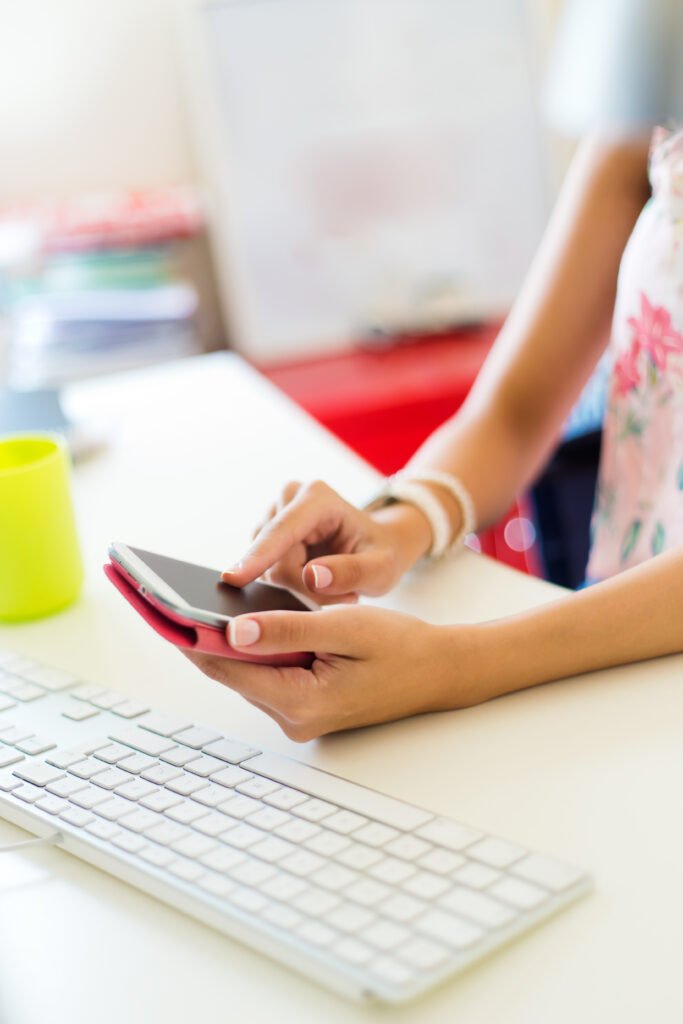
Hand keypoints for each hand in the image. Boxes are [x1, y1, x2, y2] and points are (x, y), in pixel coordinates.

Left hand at [182, 605, 479, 740]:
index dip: (190, 637)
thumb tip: (233, 630)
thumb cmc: (401, 647)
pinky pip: (267, 673)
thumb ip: (288, 630)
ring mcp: (298, 715)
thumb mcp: (345, 628)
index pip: (228, 668)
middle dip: (201, 635)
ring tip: (195, 602)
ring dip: (226, 641)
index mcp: (301, 703)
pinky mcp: (304, 705)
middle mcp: (293, 718)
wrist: (440, 672)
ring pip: (247, 672)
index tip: (160, 609)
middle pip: (232, 672)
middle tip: (167, 597)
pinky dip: (253, 647)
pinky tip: (242, 620)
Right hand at [221, 480, 431, 604]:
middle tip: (343, 595)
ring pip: (267, 568)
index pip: (282, 531)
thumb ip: (351, 572)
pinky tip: (313, 582)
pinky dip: (288, 586)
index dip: (258, 557)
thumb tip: (311, 576)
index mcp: (318, 497)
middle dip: (301, 587)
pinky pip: (265, 571)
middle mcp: (289, 497)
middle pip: (274, 558)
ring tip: (333, 587)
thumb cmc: (382, 554)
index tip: (234, 579)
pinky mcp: (264, 534)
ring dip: (296, 588)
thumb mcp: (381, 568)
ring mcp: (273, 514)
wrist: (377, 546)